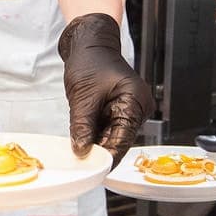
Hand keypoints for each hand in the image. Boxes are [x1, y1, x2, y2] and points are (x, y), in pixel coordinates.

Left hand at [59, 13, 149, 160]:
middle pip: (119, 141)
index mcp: (135, 102)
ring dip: (96, 144)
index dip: (107, 158)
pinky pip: (108, 129)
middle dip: (100, 152)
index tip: (93, 171)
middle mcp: (137, 108)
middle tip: (81, 164)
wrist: (89, 43)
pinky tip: (83, 140)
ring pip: (112, 136)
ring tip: (78, 151)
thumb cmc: (91, 60)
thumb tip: (82, 151)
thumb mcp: (83, 97)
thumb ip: (82, 127)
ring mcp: (129, 109)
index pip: (123, 140)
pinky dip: (95, 135)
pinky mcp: (118, 110)